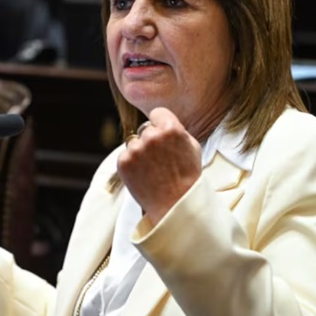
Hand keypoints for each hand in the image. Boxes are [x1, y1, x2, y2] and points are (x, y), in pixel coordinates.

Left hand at [117, 108, 201, 224]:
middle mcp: (151, 136)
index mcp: (170, 128)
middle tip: (160, 158)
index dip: (161, 123)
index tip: (163, 134)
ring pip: (134, 142)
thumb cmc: (187, 176)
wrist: (175, 203)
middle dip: (151, 140)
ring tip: (153, 169)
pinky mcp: (123, 162)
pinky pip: (125, 155)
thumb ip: (176, 129)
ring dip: (140, 152)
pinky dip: (131, 163)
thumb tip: (163, 120)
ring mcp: (135, 149)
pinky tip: (143, 174)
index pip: (157, 113)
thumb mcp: (192, 146)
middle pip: (145, 129)